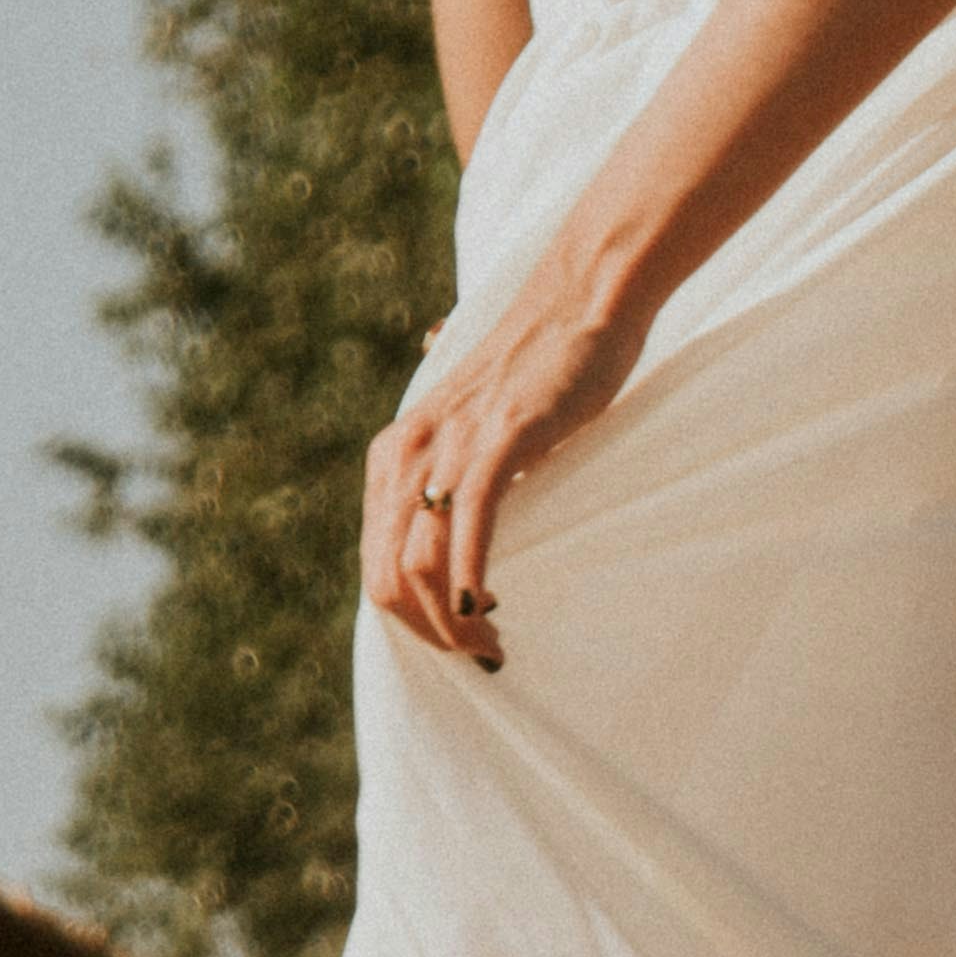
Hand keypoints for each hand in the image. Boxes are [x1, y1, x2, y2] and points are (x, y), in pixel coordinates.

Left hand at [361, 245, 650, 665]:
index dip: (412, 619)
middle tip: (478, 656)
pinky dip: (469, 575)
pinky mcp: (498, 436)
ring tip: (489, 645)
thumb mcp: (475, 432)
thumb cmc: (539, 372)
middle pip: (386, 575)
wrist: (579, 300)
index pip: (376, 564)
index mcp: (394, 454)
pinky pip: (467, 522)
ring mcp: (449, 443)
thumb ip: (452, 478)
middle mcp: (408, 450)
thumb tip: (453, 543)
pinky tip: (485, 606)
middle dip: (426, 633)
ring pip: (418, 561)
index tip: (460, 639)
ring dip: (450, 620)